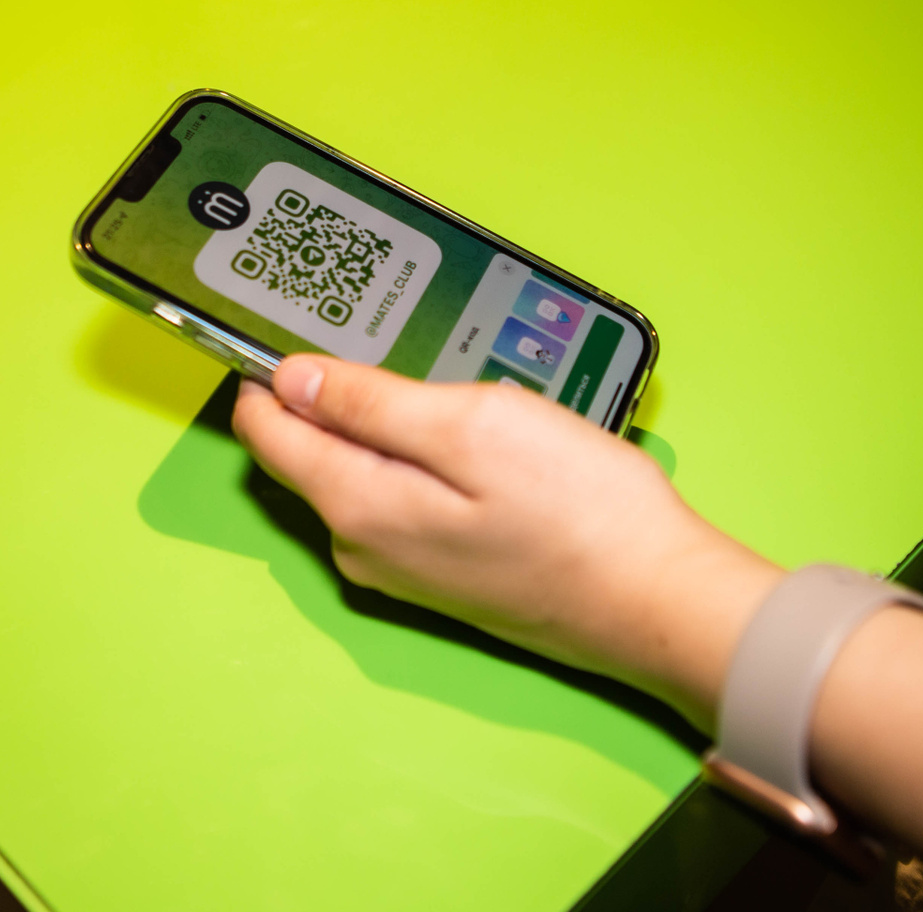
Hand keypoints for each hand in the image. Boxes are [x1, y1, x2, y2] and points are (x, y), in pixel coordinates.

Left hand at [234, 354, 922, 867]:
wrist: (657, 599)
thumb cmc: (577, 507)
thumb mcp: (471, 424)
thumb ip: (370, 403)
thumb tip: (288, 378)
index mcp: (357, 504)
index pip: (267, 431)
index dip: (265, 372)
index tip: (275, 323)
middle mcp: (362, 547)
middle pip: (309, 454)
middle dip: (327, 396)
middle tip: (378, 338)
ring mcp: (403, 569)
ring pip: (359, 476)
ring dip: (380, 428)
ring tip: (437, 382)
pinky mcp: (445, 576)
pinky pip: (401, 502)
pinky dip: (415, 461)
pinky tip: (465, 439)